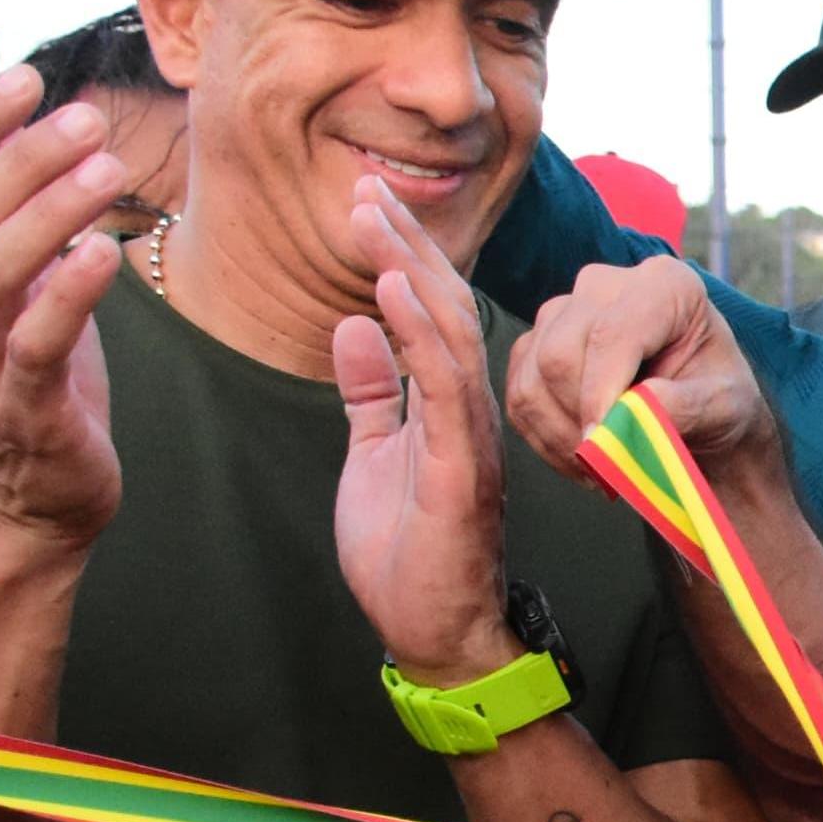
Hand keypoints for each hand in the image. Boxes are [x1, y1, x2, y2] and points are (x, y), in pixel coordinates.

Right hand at [0, 67, 128, 547]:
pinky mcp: (25, 411)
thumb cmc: (40, 388)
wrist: (33, 506)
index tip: (27, 75)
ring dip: (48, 210)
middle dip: (20, 157)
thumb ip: (24, 231)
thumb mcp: (26, 298)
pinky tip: (107, 250)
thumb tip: (47, 145)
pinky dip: (69, 291)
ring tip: (108, 168)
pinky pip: (34, 343)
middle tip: (87, 117)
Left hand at [333, 180, 521, 687]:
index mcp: (447, 407)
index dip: (400, 255)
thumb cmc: (410, 556)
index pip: (427, 314)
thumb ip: (373, 394)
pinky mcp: (460, 468)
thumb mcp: (375, 456)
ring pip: (446, 332)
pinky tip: (390, 288)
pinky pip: (444, 386)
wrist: (436, 636)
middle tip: (368, 185)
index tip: (367, 203)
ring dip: (409, 269)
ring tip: (374, 215)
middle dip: (406, 243)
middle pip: (441, 307)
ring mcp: (469, 436)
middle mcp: (467, 411)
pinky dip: (418, 332)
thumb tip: (353, 329)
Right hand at [501, 253, 784, 485]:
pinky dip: (544, 438)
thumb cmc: (718, 403)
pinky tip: (580, 459)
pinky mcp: (536, 345)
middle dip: (579, 420)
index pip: (612, 333)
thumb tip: (636, 410)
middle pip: (560, 354)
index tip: (601, 444)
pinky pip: (519, 395)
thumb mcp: (724, 406)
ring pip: (531, 378)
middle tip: (609, 467)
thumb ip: (687, 406)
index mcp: (666, 286)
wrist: (701, 417)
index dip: (600, 392)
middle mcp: (606, 286)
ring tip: (600, 470)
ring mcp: (563, 312)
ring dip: (559, 438)